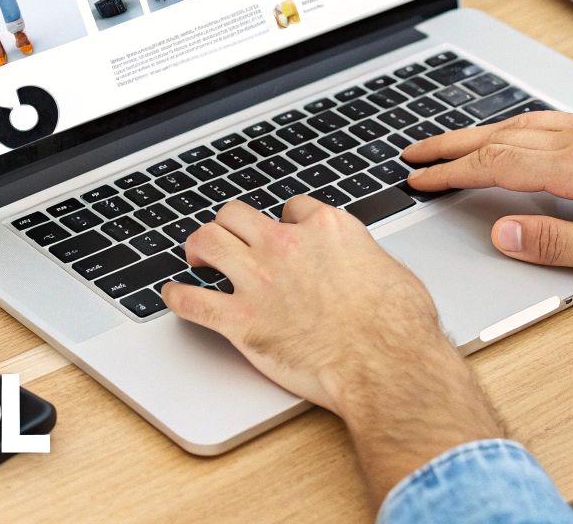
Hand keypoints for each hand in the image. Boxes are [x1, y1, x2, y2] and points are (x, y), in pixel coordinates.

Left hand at [163, 198, 502, 498]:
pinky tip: (174, 297)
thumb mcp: (391, 273)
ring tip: (195, 256)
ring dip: (198, 247)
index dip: (285, 222)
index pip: (293, 209)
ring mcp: (260, 280)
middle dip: (230, 224)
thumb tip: (366, 271)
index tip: (283, 234)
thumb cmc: (398, 326)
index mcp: (327, 229)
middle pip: (238, 214)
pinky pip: (192, 300)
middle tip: (227, 238)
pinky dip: (177, 298)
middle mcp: (287, 245)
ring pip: (208, 241)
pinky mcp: (241, 320)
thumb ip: (365, 262)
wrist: (385, 363)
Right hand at [403, 111, 572, 279]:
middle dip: (451, 146)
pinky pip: (544, 121)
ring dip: (477, 134)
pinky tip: (507, 134)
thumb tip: (502, 234)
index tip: (420, 182)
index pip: (496, 165)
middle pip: (500, 137)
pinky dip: (511, 126)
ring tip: (446, 145)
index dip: (452, 174)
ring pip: (520, 124)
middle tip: (413, 156)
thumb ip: (558, 242)